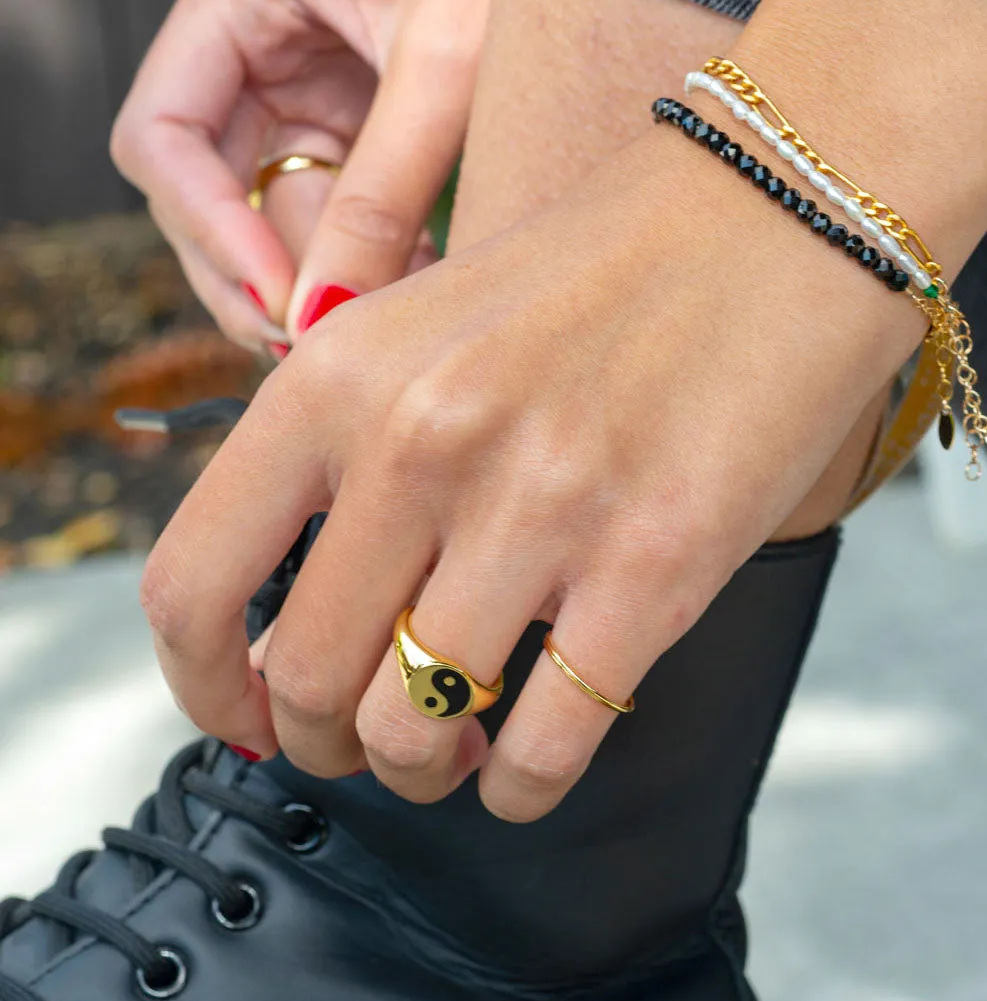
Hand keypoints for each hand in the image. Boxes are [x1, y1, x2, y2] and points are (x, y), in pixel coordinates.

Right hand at [111, 0, 491, 351]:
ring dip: (324, 280)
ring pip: (282, 215)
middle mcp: (256, 46)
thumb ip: (382, 189)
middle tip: (312, 348)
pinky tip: (413, 290)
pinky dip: (369, 259)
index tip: (278, 302)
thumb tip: (324, 314)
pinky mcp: (361, 122)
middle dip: (258, 277)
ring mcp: (307, 88)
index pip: (165, 137)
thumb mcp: (444, 60)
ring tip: (384, 325)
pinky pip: (343, 209)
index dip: (211, 231)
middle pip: (213, 193)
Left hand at [139, 123, 928, 821]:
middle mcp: (421, 445)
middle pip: (308, 681)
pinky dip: (518, 788)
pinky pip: (542, 750)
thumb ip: (347, 453)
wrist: (777, 213)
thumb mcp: (428, 327)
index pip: (195, 583)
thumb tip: (307, 607)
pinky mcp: (653, 567)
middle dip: (330, 744)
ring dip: (423, 768)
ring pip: (414, 731)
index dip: (205, 685)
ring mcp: (538, 510)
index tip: (247, 721)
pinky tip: (526, 767)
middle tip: (376, 737)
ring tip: (456, 743)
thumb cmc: (604, 276)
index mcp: (339, 379)